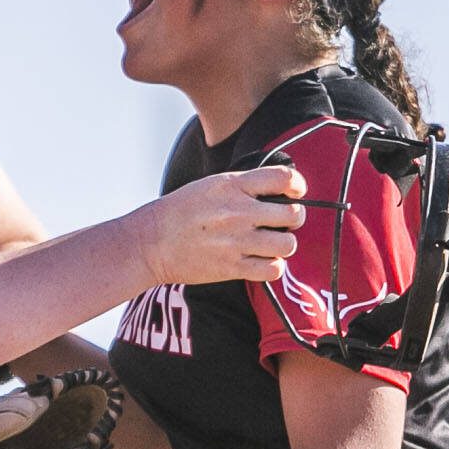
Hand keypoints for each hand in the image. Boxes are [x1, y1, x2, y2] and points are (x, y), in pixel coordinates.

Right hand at [131, 166, 305, 288]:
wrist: (151, 242)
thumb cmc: (180, 212)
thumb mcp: (211, 185)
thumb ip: (243, 186)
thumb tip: (277, 188)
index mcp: (233, 186)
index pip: (283, 178)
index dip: (297, 184)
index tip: (295, 191)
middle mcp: (239, 212)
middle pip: (293, 214)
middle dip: (293, 218)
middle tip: (282, 222)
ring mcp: (237, 241)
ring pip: (288, 244)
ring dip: (284, 244)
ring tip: (271, 244)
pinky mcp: (233, 267)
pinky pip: (273, 269)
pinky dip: (273, 267)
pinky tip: (262, 261)